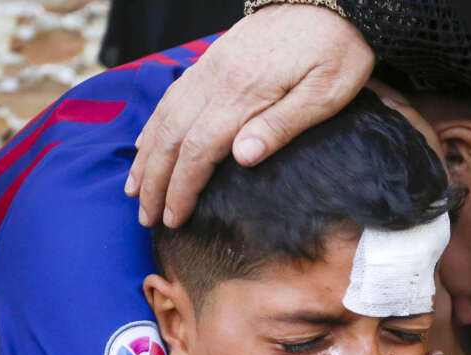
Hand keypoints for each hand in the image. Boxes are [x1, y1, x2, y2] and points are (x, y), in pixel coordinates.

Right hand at [126, 4, 373, 227]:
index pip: (199, 149)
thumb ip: (283, 125)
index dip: (182, 187)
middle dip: (154, 181)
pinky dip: (152, 125)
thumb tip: (243, 157)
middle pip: (171, 137)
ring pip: (164, 116)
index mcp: (245, 92)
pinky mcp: (212, 60)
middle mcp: (217, 79)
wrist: (331, 0)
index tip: (173, 217)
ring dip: (146, 157)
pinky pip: (171, 96)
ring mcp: (210, 68)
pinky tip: (145, 145)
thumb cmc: (336, 49)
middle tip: (146, 217)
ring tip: (134, 189)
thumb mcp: (326, 92)